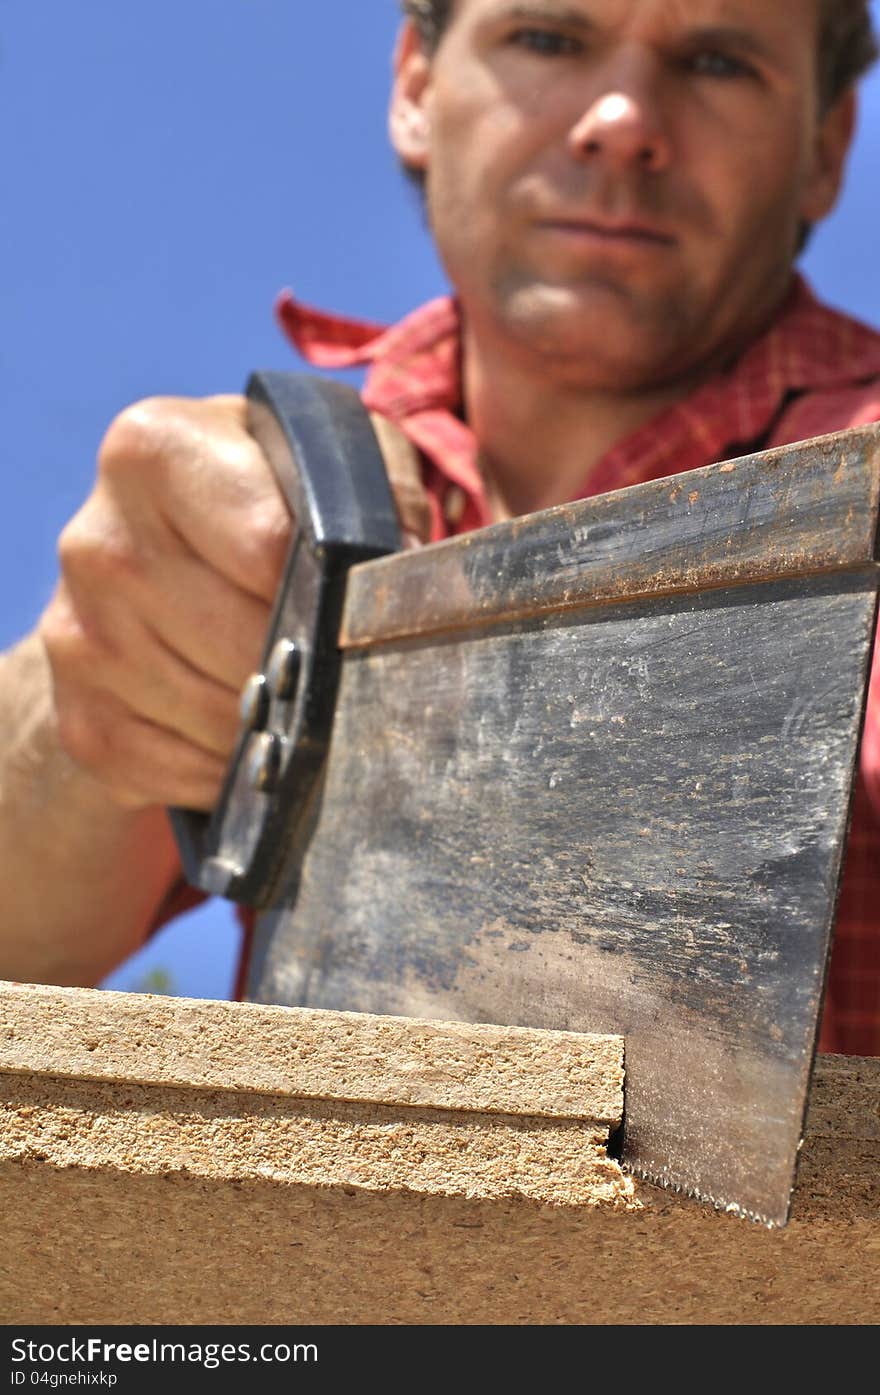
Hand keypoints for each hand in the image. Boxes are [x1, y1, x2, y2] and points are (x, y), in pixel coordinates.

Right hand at [39, 395, 432, 814]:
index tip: (358, 601)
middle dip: (306, 666)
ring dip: (275, 726)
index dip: (328, 587)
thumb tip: (416, 572)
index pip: (266, 544)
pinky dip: (233, 770)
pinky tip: (249, 738)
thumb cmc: (265, 504)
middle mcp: (96, 537)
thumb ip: (381, 490)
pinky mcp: (79, 717)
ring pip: (216, 717)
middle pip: (242, 642)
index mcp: (154, 448)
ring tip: (294, 697)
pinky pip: (179, 770)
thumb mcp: (326, 465)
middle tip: (338, 662)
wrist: (151, 571)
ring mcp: (74, 634)